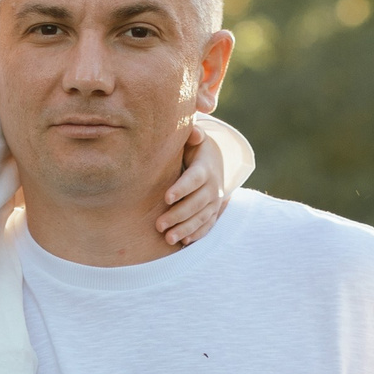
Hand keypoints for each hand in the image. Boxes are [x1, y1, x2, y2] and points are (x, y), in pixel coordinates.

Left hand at [158, 121, 232, 246]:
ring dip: (185, 228)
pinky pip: (207, 225)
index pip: (195, 179)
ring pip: (202, 217)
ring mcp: (214, 201)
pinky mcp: (213, 212)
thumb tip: (194, 133)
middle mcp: (213, 186)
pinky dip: (197, 234)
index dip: (182, 188)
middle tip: (159, 225)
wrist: (213, 161)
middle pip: (197, 203)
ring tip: (168, 238)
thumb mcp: (193, 140)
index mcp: (204, 168)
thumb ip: (192, 135)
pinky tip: (184, 241)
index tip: (167, 198)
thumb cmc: (193, 149)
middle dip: (178, 215)